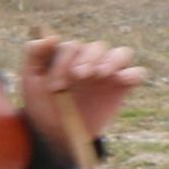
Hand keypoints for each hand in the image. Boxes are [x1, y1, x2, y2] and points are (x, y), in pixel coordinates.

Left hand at [20, 33, 143, 154]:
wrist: (56, 132)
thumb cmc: (41, 103)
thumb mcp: (30, 80)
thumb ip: (34, 54)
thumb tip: (51, 36)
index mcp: (68, 56)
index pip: (71, 47)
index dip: (63, 62)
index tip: (54, 86)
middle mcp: (90, 60)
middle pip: (97, 47)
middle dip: (87, 60)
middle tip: (78, 76)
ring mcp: (108, 72)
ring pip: (121, 53)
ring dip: (112, 60)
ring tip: (100, 73)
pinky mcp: (122, 87)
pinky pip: (138, 73)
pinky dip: (133, 73)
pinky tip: (121, 79)